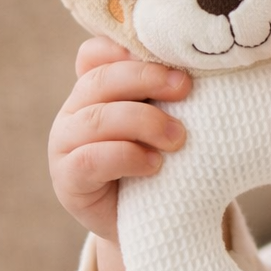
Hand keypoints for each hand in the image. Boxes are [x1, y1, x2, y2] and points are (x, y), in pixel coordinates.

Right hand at [48, 36, 191, 242]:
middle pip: (100, 79)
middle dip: (147, 79)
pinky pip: (90, 159)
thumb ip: (170, 94)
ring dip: (144, 122)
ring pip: (96, 118)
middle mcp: (75, 110)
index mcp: (96, 89)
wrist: (151, 220)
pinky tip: (155, 165)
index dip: (125, 49)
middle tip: (186, 89)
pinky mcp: (68, 180)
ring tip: (178, 138)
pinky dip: (127, 157)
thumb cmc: (164, 160)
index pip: (95, 53)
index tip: (171, 59)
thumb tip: (205, 66)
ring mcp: (65, 144)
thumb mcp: (166, 120)